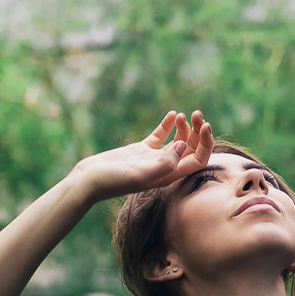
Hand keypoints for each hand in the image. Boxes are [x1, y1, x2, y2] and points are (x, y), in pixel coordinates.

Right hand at [73, 110, 213, 202]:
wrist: (88, 180)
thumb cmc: (112, 181)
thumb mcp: (140, 174)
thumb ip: (164, 163)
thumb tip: (182, 147)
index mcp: (169, 176)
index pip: (198, 161)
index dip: (205, 144)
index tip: (205, 125)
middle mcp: (164, 168)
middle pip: (191, 150)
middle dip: (198, 132)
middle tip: (197, 114)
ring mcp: (152, 158)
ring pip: (177, 141)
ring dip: (184, 128)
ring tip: (182, 115)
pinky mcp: (140, 150)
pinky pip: (160, 136)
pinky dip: (168, 125)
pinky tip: (172, 114)